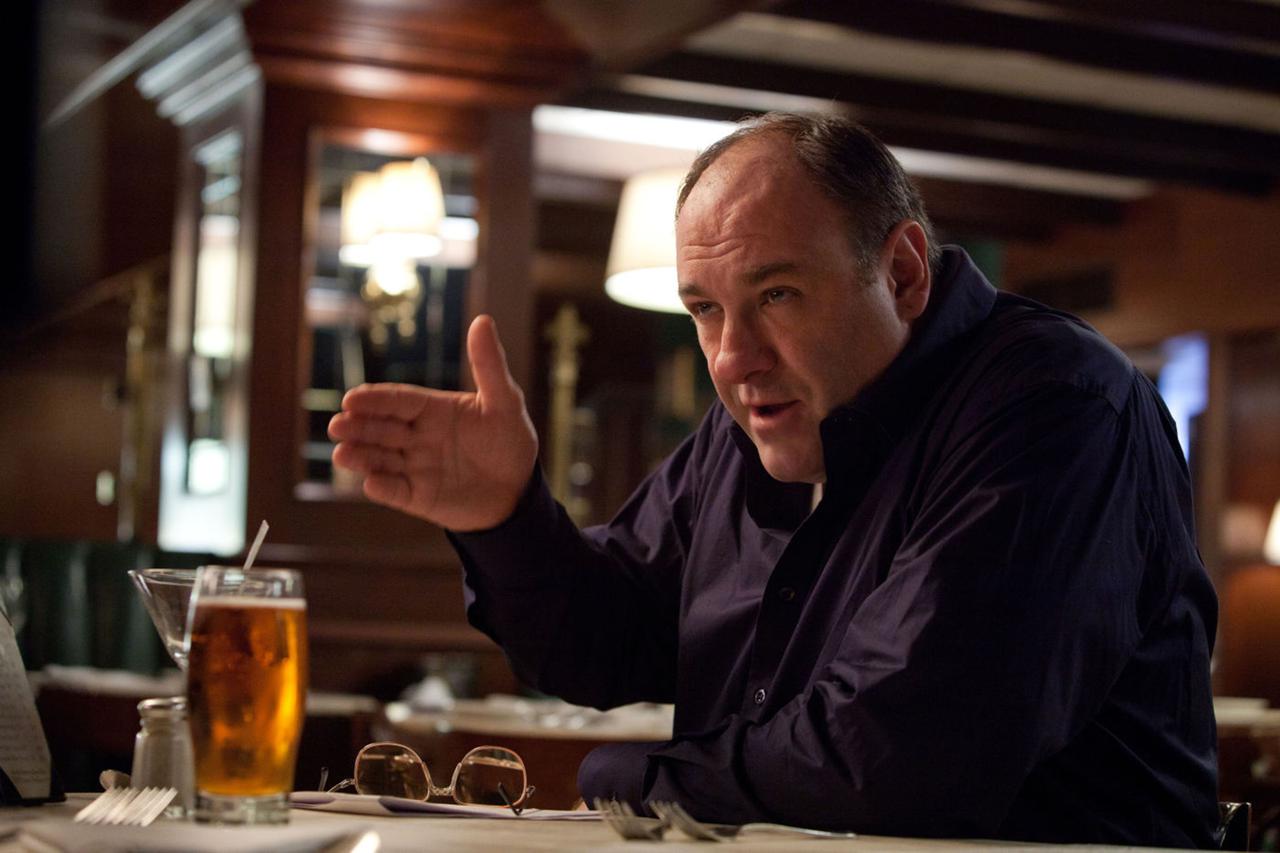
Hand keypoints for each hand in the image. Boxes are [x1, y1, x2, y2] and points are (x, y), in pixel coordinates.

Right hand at [328, 315, 538, 530]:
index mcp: (432, 409)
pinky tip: (371, 483)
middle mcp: (416, 436)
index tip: (352, 398)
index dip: (375, 400)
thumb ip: (489, 365)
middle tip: (337, 425)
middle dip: (358, 427)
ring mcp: (415, 467)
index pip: (399, 401)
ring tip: (342, 454)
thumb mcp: (505, 401)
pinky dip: (383, 487)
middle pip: (380, 428)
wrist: (519, 491)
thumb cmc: (511, 441)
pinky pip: (396, 491)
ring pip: (380, 459)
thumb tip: (482, 320)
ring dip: (361, 456)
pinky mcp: (418, 497)